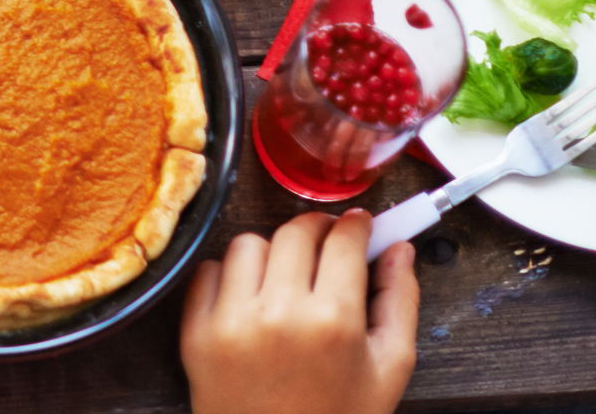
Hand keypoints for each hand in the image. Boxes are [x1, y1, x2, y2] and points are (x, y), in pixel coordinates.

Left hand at [180, 211, 417, 413]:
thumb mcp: (389, 371)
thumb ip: (400, 303)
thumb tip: (400, 249)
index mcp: (333, 322)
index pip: (344, 240)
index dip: (357, 225)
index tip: (360, 224)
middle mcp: (279, 313)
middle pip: (296, 231)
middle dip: (318, 229)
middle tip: (327, 243)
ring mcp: (231, 321)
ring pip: (249, 243)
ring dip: (273, 251)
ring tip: (287, 277)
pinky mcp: (196, 333)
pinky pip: (209, 270)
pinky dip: (230, 275)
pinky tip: (251, 298)